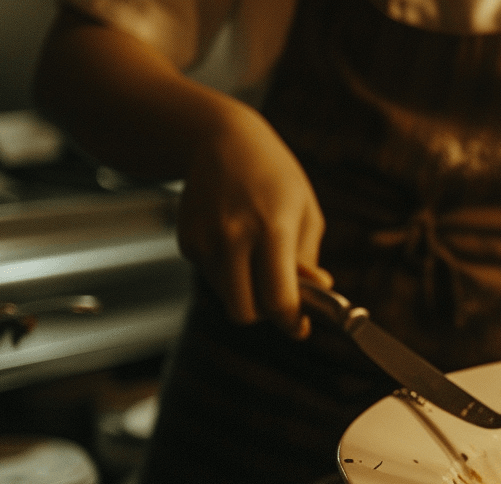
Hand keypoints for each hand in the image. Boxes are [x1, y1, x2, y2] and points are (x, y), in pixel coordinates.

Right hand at [176, 104, 327, 339]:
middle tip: (280, 299)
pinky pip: (212, 277)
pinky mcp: (186, 241)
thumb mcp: (305, 213)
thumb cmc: (274, 177)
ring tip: (258, 256)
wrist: (221, 140)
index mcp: (272, 228)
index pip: (277, 299)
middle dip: (265, 314)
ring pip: (227, 297)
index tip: (300, 326)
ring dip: (246, 290)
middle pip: (243, 311)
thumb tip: (314, 294)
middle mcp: (233, 236)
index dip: (291, 322)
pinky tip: (235, 239)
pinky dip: (227, 271)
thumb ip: (307, 260)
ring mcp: (205, 239)